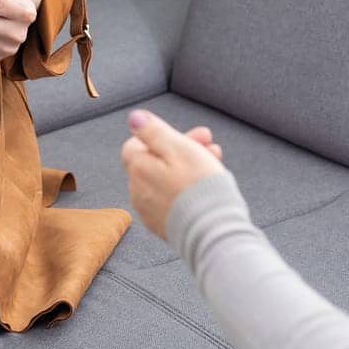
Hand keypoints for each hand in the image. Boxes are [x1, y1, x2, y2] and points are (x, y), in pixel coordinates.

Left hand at [120, 109, 227, 239]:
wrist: (212, 231)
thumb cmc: (197, 187)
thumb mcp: (177, 147)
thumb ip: (152, 131)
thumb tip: (133, 117)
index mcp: (138, 168)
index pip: (137, 143)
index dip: (164, 136)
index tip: (190, 136)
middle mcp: (137, 191)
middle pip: (154, 162)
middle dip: (182, 150)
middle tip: (210, 146)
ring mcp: (149, 211)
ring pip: (165, 181)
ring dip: (186, 170)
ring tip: (215, 166)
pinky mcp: (163, 226)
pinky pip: (170, 201)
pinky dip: (184, 192)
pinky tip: (204, 189)